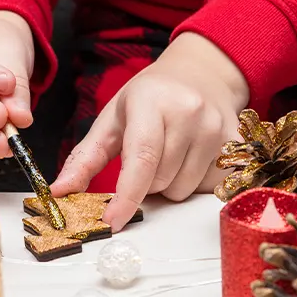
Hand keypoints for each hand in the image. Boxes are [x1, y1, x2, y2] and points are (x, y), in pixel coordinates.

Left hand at [51, 32, 248, 230]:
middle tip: (148, 157)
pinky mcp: (236, 142)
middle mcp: (189, 112)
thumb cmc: (152, 97)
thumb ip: (85, 157)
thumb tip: (60, 191)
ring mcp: (217, 127)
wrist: (202, 73)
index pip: (141, 159)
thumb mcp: (114, 117)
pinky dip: (195, 181)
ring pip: (184, 189)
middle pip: (161, 181)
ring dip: (171, 184)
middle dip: (147, 183)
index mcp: (152, 102)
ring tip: (172, 154)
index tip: (111, 222)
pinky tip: (193, 156)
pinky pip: (209, 186)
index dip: (126, 196)